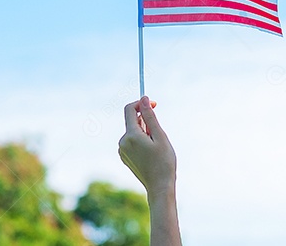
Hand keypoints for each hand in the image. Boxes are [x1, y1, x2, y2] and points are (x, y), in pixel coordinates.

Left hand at [119, 96, 182, 244]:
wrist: (159, 187)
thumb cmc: (164, 162)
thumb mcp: (160, 136)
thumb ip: (150, 117)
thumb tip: (144, 99)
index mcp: (131, 136)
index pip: (130, 110)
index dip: (142, 103)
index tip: (154, 105)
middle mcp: (122, 142)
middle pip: (132, 121)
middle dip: (146, 121)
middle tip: (159, 135)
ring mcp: (122, 150)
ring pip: (133, 131)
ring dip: (144, 132)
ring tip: (156, 147)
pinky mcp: (124, 156)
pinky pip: (131, 141)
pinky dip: (141, 141)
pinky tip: (150, 153)